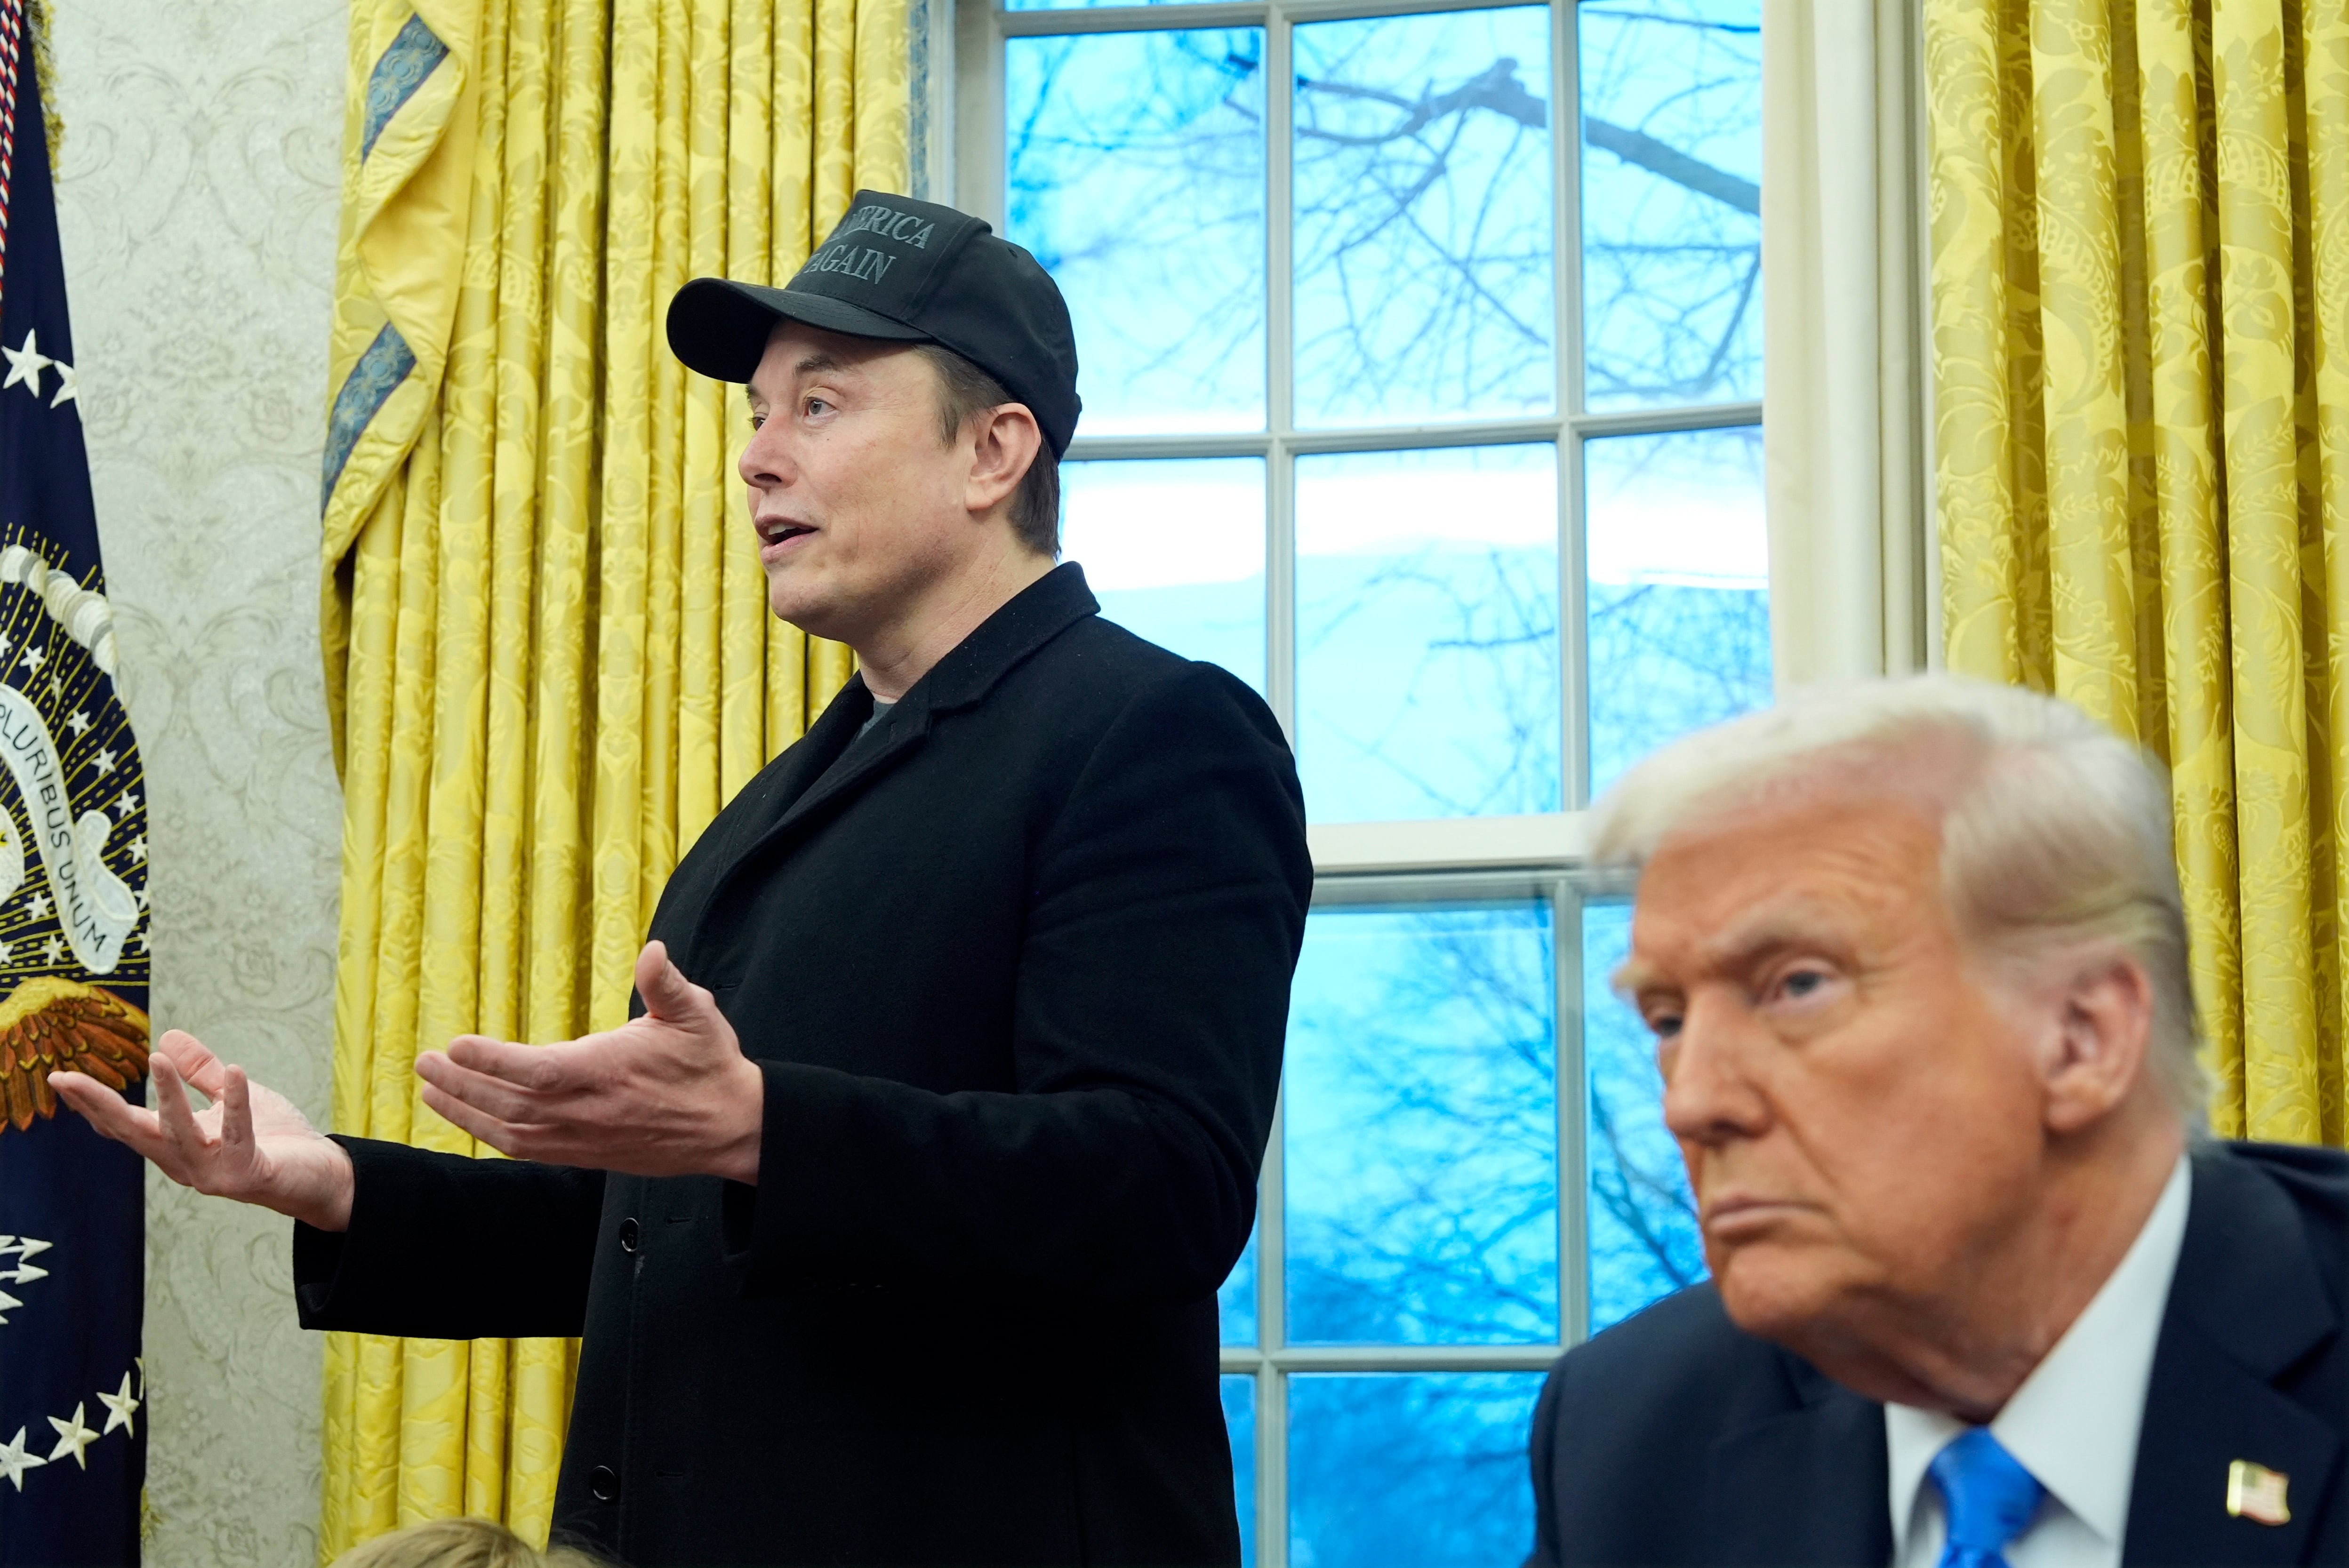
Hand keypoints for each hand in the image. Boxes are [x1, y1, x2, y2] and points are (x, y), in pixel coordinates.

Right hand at [51, 1030, 355, 1230]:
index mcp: (175, 1145)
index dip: (92, 1104)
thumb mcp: (231, 1098)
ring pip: (180, 1134)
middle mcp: (184, 1163)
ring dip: (168, 1098)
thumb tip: (167, 1037)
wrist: (319, 1176)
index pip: (125, 1124)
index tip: (60, 1077)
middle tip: (66, 1077)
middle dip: (100, 1106)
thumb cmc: (273, 1139)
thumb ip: (203, 1073)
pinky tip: (237, 1071)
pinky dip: (238, 1103)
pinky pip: (239, 1135)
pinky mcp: (247, 1174)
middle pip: (134, 1132)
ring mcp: (213, 1173)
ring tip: (157, 1060)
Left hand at [415, 941, 764, 1181]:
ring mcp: (585, 1138)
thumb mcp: (696, 1015)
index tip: (457, 1043)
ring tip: (432, 1089)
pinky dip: (492, 1136)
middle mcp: (590, 1110)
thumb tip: (654, 952)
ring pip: (511, 1132)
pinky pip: (528, 1150)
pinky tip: (471, 1121)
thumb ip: (667, 984)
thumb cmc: (711, 1066)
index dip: (492, 1061)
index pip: (538, 1070)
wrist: (731, 1127)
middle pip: (510, 1104)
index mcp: (610, 1071)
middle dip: (461, 1085)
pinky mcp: (587, 1155)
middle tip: (425, 1063)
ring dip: (466, 1112)